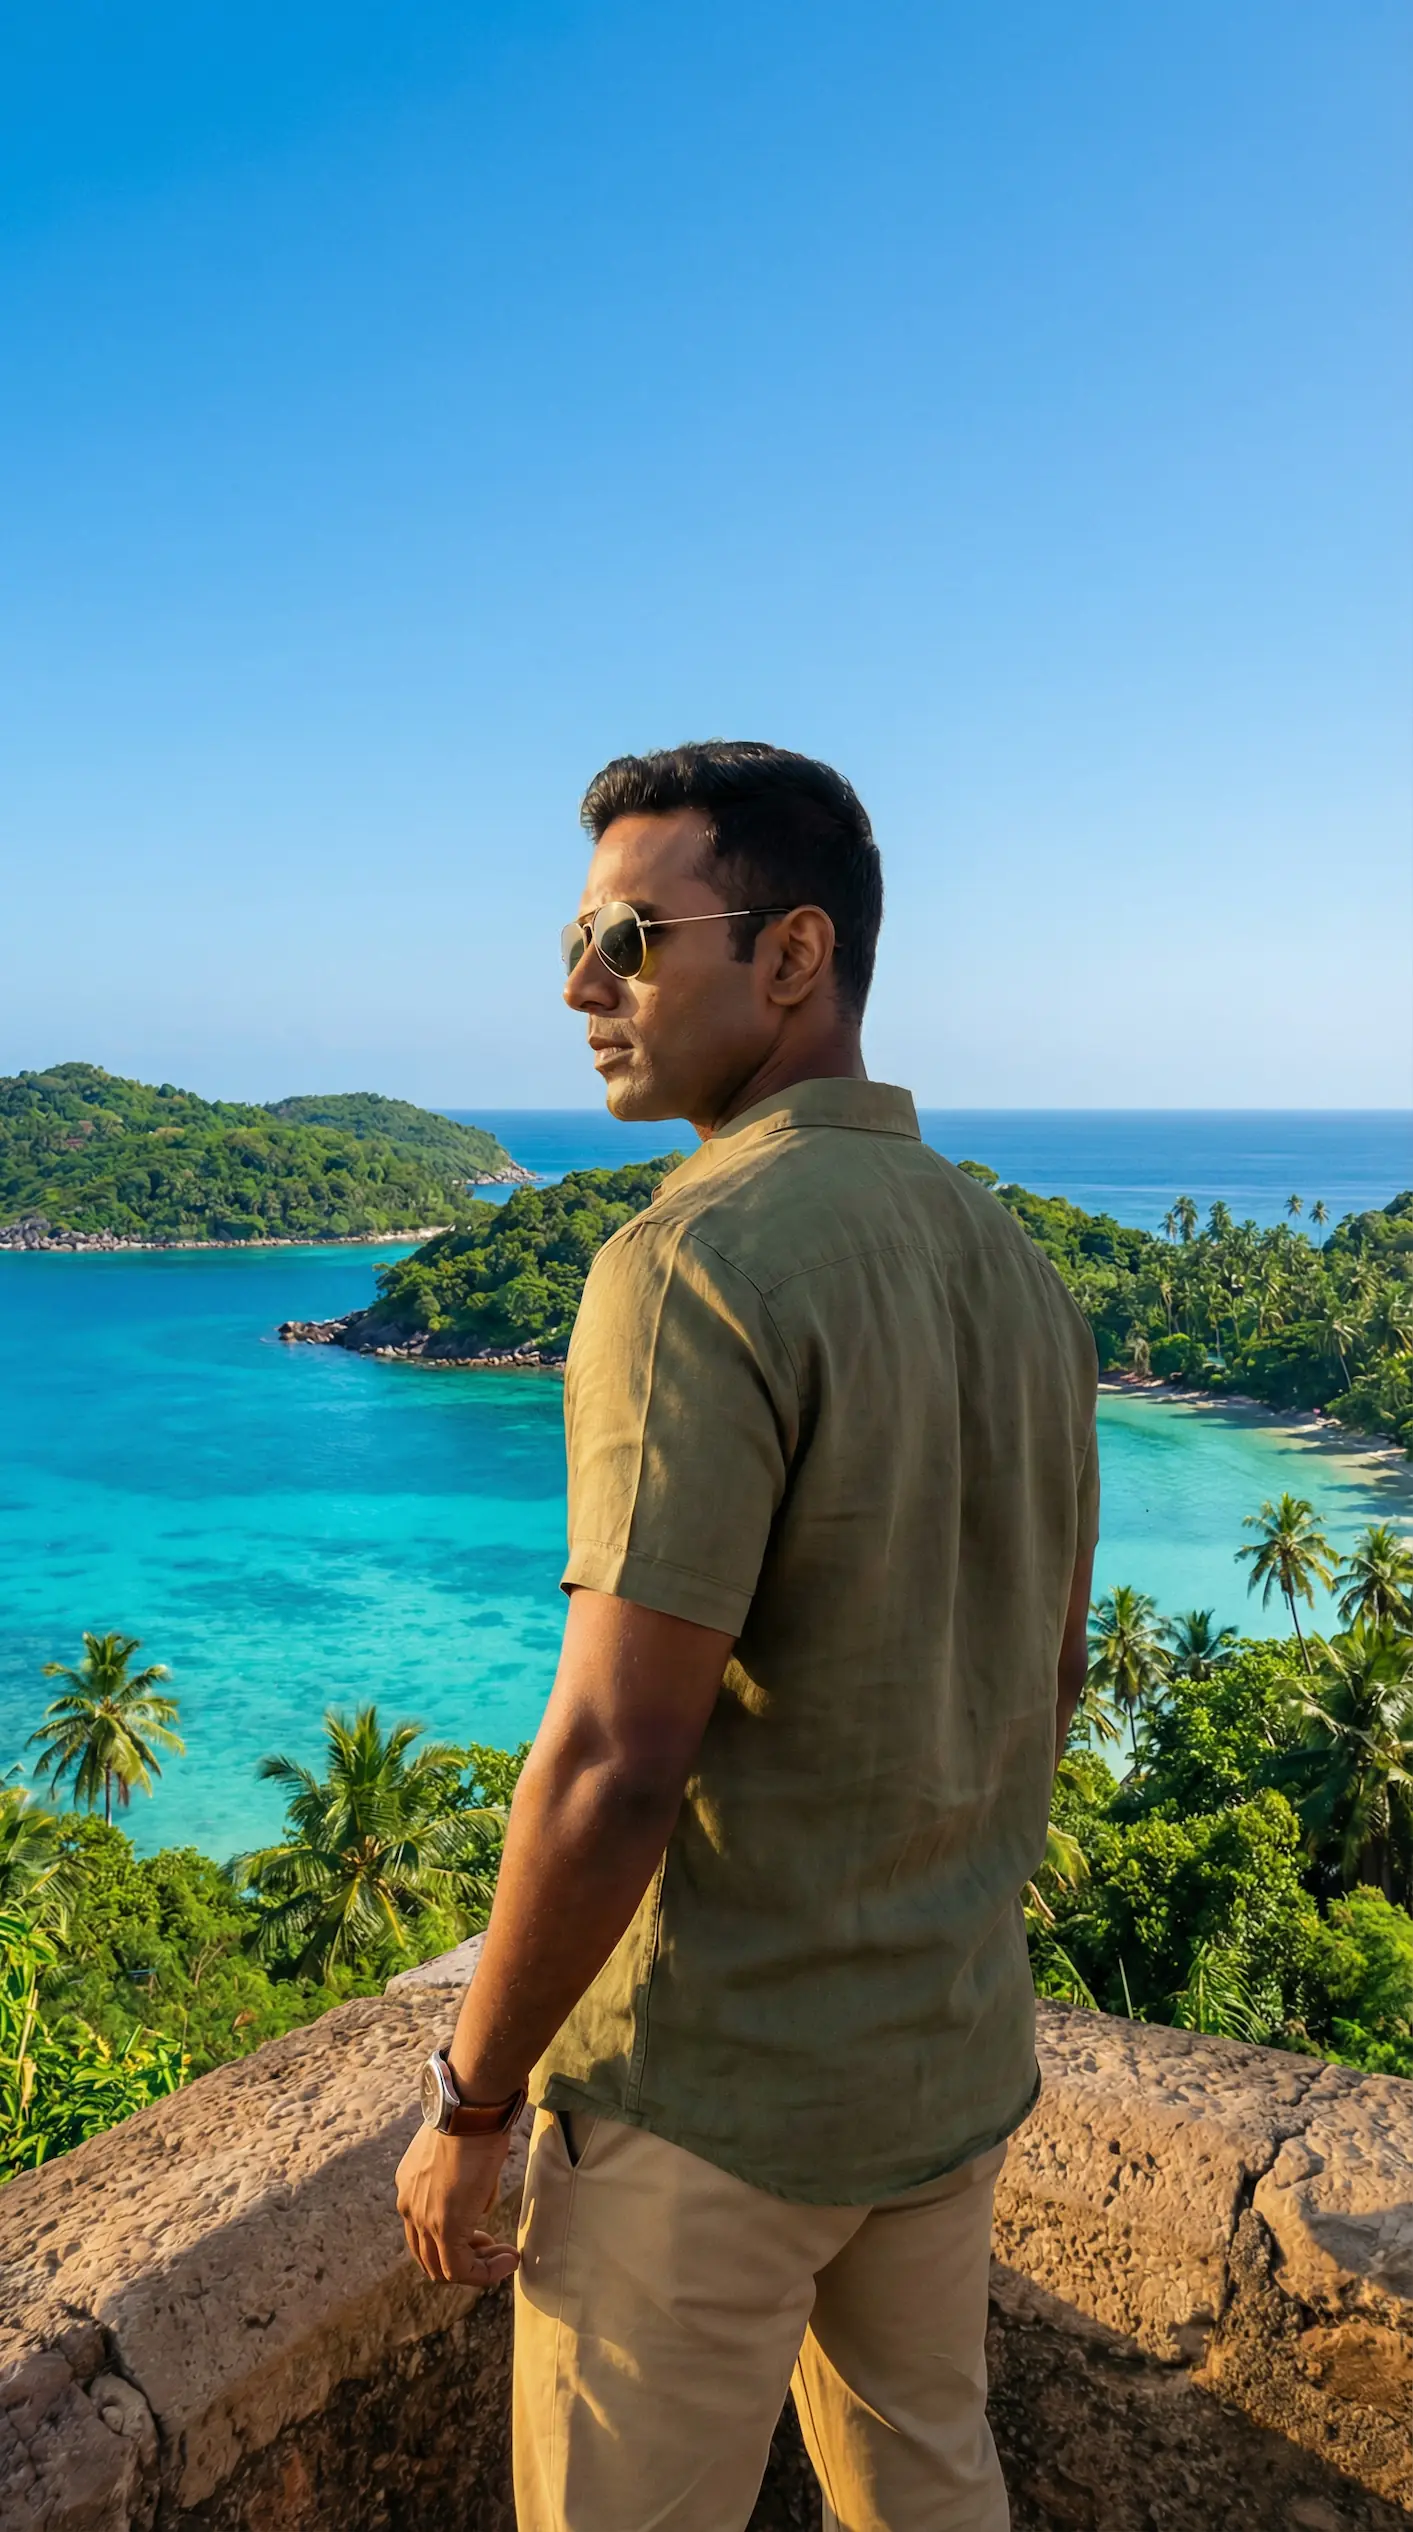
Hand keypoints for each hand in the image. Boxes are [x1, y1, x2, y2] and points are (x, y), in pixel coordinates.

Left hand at [394, 2122, 519, 2286]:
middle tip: (493, 2248)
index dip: (457, 2239)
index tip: (485, 2235)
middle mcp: (409, 2206)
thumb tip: (479, 2206)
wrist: (472, 2108)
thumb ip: (463, 2185)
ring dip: (477, 2269)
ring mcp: (423, 2219)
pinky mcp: (444, 2227)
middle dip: (464, 2257)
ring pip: (443, 2268)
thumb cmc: (473, 2120)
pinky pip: (459, 2269)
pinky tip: (507, 2261)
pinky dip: (483, 2273)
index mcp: (410, 2185)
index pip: (425, 2230)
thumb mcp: (462, 2155)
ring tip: (505, 2258)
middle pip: (429, 2255)